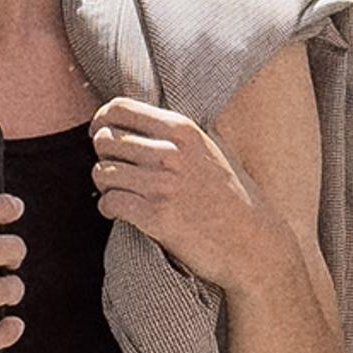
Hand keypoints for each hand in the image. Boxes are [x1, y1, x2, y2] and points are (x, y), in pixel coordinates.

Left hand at [89, 96, 282, 295]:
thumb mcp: (214, 150)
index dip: (101, 120)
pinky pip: (109, 202)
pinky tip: (118, 211)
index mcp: (182, 130)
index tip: (100, 133)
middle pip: (106, 140)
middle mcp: (169, 153)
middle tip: (114, 170)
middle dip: (103, 155)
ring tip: (117, 192)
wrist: (252, 244)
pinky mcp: (155, 217)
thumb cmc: (234, 200)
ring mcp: (161, 185)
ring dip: (104, 183)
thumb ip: (183, 135)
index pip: (120, 109)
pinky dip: (108, 207)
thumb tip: (151, 122)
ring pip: (102, 172)